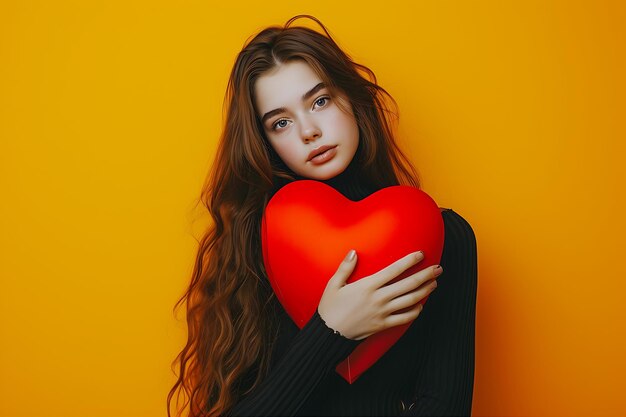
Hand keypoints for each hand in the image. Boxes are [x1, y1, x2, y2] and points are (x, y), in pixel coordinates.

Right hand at [318, 250, 442, 339]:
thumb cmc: (330, 307)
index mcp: (367, 285)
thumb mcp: (333, 284)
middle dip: (425, 275)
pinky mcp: (383, 325)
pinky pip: (404, 318)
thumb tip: (354, 252)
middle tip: (438, 268)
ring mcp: (382, 312)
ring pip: (410, 300)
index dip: (409, 261)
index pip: (394, 269)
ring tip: (434, 283)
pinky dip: (415, 311)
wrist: (329, 333)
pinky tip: (421, 305)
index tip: (421, 254)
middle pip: (408, 284)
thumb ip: (345, 267)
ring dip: (425, 291)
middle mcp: (378, 298)